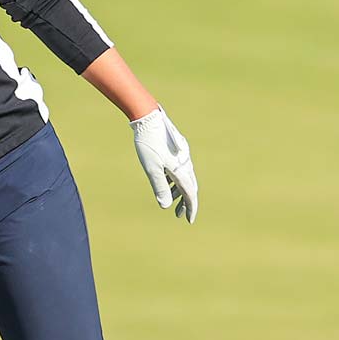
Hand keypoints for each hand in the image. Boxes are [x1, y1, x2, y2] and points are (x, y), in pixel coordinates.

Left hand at [130, 107, 198, 223]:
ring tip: (170, 201)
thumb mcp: (152, 169)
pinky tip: (166, 181)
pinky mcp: (177, 149)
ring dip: (179, 191)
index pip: (190, 194)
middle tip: (179, 215)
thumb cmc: (148, 144)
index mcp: (181, 169)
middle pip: (190, 187)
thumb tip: (165, 206)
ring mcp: (183, 155)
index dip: (190, 208)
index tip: (189, 220)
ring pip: (185, 177)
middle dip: (185, 202)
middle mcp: (186, 163)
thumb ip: (160, 187)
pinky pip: (180, 169)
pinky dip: (175, 179)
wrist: (148, 118)